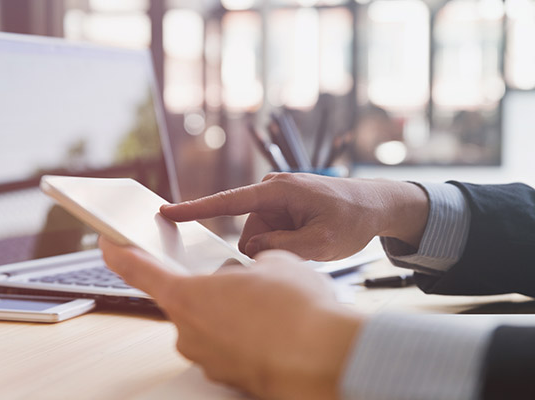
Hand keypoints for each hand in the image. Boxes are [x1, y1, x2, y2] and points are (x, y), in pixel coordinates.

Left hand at [99, 237, 363, 399]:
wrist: (326, 359)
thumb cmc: (296, 308)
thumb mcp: (276, 262)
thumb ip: (252, 266)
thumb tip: (255, 275)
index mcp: (188, 296)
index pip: (138, 269)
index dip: (119, 252)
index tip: (108, 241)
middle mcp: (188, 332)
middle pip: (185, 299)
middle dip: (208, 285)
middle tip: (239, 277)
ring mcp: (207, 359)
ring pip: (210, 324)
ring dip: (230, 312)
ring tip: (268, 305)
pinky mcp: (228, 377)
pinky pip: (227, 346)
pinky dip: (243, 334)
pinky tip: (273, 327)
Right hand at [161, 173, 428, 260]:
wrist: (376, 205)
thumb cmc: (352, 218)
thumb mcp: (321, 242)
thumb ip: (281, 249)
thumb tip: (250, 250)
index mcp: (277, 191)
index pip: (227, 203)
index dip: (194, 209)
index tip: (166, 212)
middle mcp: (271, 191)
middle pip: (248, 234)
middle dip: (268, 249)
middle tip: (306, 249)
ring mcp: (276, 200)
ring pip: (258, 238)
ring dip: (280, 247)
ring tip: (312, 242)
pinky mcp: (281, 208)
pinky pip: (270, 234)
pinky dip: (285, 243)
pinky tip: (308, 240)